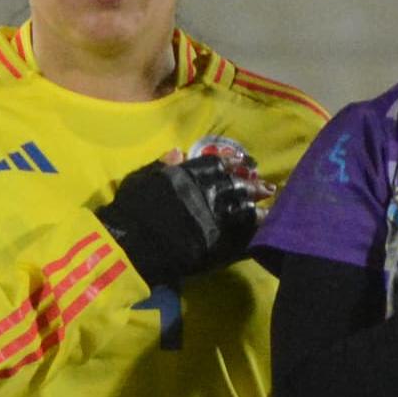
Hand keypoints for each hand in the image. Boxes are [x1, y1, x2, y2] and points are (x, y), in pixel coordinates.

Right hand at [94, 144, 271, 287]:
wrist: (129, 244)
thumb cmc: (129, 210)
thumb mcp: (141, 179)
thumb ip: (162, 165)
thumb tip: (180, 151)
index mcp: (189, 175)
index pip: (218, 164)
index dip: (233, 163)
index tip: (244, 163)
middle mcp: (207, 193)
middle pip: (238, 186)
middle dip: (253, 186)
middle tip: (267, 188)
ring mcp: (215, 220)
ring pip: (245, 211)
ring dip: (258, 210)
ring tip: (268, 211)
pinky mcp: (217, 245)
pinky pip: (242, 238)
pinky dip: (253, 235)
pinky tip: (261, 234)